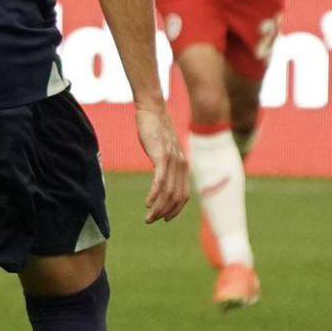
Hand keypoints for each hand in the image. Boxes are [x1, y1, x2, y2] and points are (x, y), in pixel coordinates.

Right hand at [135, 98, 188, 223]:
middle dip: (164, 212)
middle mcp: (181, 165)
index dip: (175, 210)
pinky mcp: (161, 155)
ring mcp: (172, 160)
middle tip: (150, 221)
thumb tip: (161, 175)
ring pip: (168, 192)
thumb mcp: (163, 149)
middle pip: (176, 197)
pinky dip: (154, 194)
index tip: (165, 218)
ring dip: (158, 207)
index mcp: (183, 166)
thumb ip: (165, 163)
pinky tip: (147, 203)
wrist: (152, 110)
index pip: (183, 195)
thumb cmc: (155, 129)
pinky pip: (160, 180)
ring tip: (148, 217)